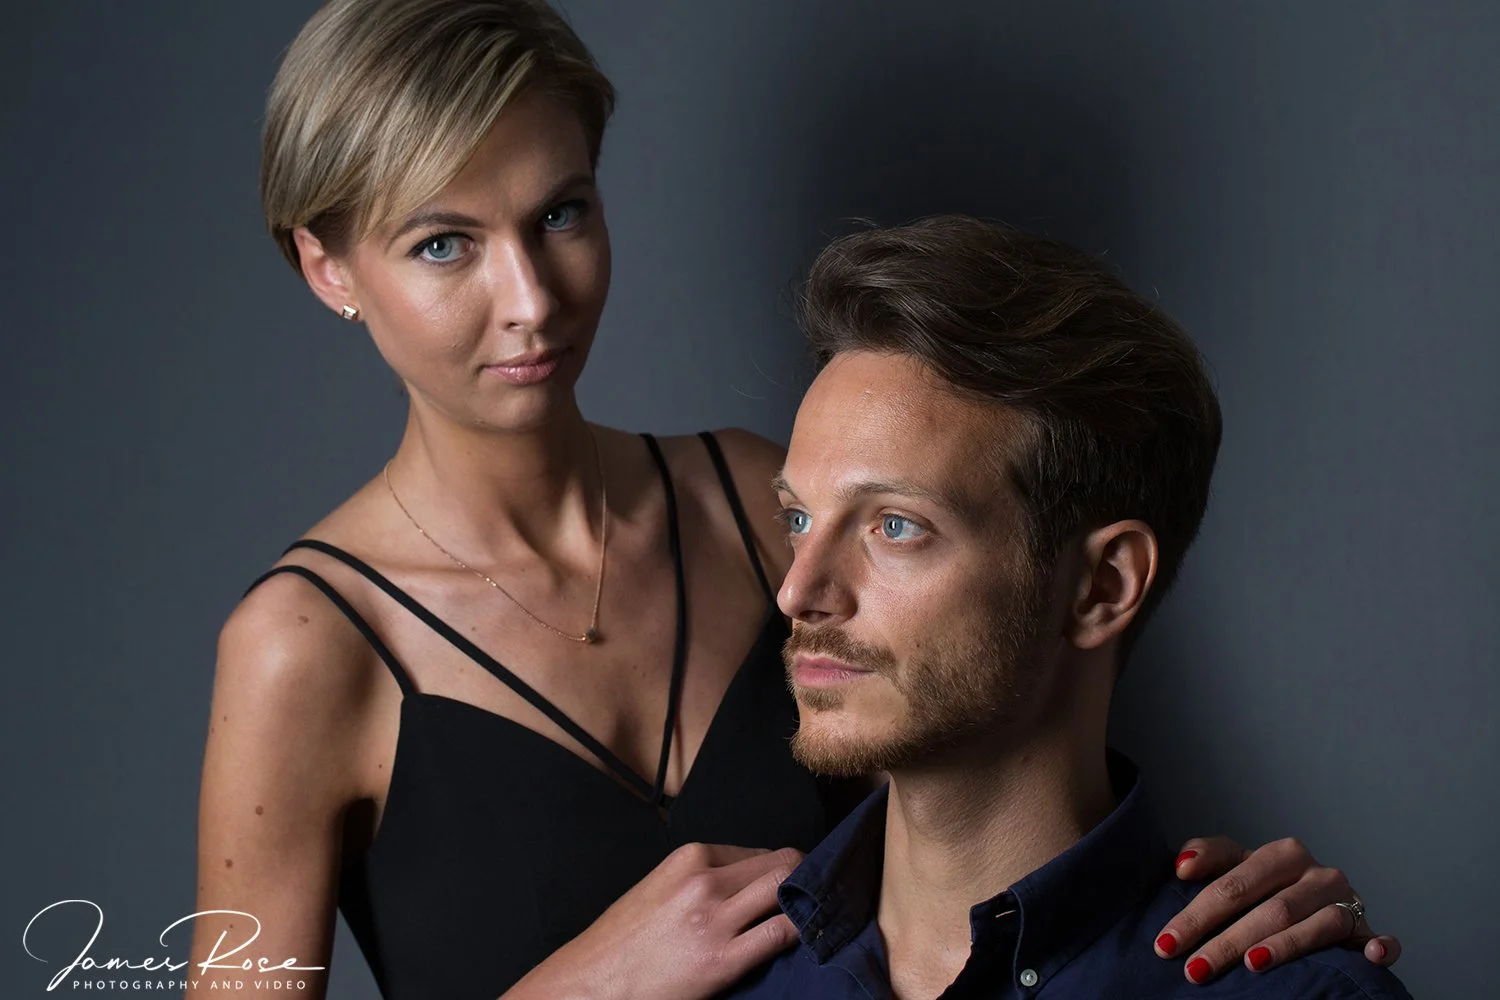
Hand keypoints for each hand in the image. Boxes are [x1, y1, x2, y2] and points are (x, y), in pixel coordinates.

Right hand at [508, 842, 803, 999]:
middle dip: (802, 878)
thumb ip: (698, 878)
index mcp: (689, 859)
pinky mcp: (723, 960)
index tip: (787, 883)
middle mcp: (706, 881)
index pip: (757, 853)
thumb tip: (741, 883)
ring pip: (787, 892)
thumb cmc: (621, 942)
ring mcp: (716, 920)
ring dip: (807, 901)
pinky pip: (780, 935)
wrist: (592, 983)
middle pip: (781, 865)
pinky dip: (800, 932)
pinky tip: (806, 939)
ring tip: (816, 913)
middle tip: (814, 895)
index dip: (777, 870)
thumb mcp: (657, 888)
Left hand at [1154, 836, 1400, 984]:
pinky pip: (1376, 936)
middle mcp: (1317, 875)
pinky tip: (1372, 956)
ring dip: (1284, 947)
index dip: (1197, 914)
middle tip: (1195, 969)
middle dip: (1227, 940)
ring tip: (1252, 965)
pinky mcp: (1367, 929)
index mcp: (1281, 854)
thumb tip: (1182, 867)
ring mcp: (1346, 902)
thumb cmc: (1265, 885)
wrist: (1315, 897)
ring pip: (1315, 925)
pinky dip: (1379, 946)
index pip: (1233, 884)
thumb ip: (1208, 856)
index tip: (1167, 943)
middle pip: (1270, 909)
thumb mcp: (1235, 865)